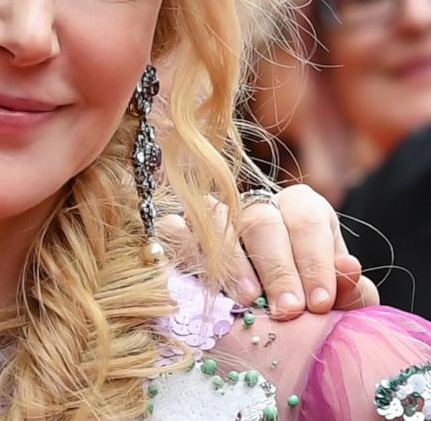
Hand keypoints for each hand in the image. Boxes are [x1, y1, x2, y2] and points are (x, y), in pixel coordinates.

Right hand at [158, 184, 379, 318]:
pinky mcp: (178, 229)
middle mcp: (256, 205)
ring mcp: (213, 215)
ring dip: (232, 262)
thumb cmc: (306, 303)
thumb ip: (350, 289)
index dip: (314, 261)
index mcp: (301, 209)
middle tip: (288, 311)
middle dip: (277, 269)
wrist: (269, 320)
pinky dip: (185, 251)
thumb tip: (349, 270)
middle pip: (261, 221)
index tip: (320, 303)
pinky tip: (204, 283)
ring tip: (247, 299)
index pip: (306, 220)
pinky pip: (174, 229)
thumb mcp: (337, 298)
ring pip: (216, 220)